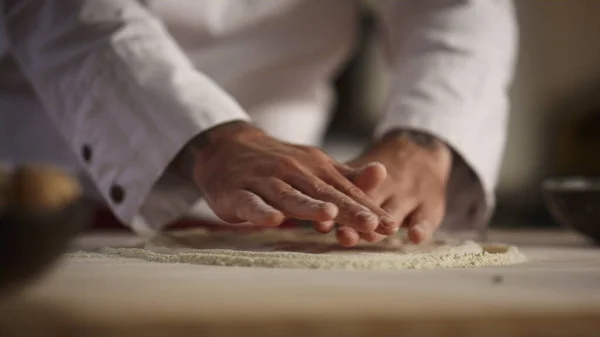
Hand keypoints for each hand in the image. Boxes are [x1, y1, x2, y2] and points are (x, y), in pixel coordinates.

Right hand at [171, 121, 395, 232]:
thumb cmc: (278, 164)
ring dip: (308, 206)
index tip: (390, 225)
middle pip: (323, 193)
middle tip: (372, 225)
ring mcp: (264, 181)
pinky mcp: (238, 193)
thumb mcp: (314, 166)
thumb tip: (382, 173)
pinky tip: (274, 219)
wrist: (228, 147)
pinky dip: (262, 211)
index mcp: (314, 168)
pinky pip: (251, 203)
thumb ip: (346, 175)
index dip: (368, 208)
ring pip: (289, 196)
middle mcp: (293, 172)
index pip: (345, 191)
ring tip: (329, 216)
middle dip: (348, 209)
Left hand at [315, 130, 451, 245]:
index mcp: (366, 183)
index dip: (333, 209)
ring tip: (370, 237)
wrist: (420, 149)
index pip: (348, 196)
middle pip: (367, 205)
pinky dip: (421, 228)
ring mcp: (411, 197)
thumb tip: (297, 205)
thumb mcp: (359, 177)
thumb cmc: (381, 173)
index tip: (319, 223)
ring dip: (379, 223)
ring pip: (393, 212)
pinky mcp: (431, 206)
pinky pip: (427, 219)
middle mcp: (387, 188)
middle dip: (354, 220)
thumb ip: (337, 191)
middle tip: (341, 234)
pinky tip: (414, 237)